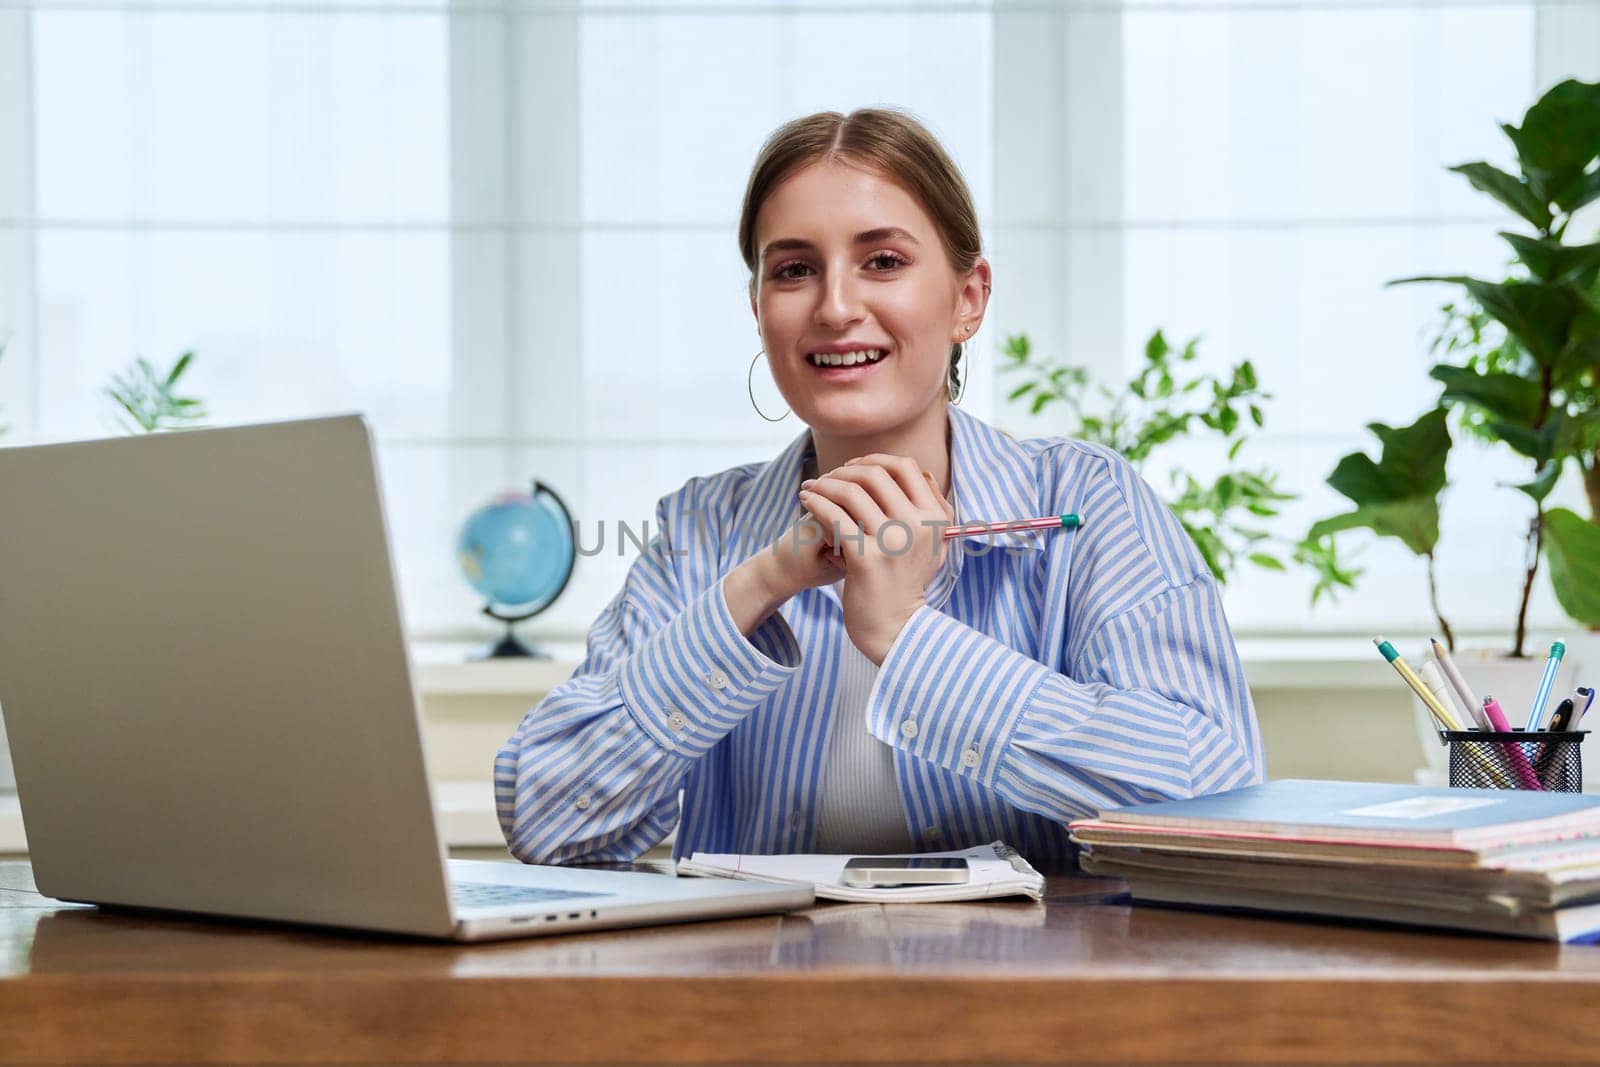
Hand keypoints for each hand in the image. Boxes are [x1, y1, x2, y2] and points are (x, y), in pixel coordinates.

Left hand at [798, 453, 954, 663]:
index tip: (853, 469)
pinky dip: (816, 503)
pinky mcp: (866, 558)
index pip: (904, 468)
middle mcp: (917, 526)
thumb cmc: (907, 584)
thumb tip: (920, 472)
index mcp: (934, 518)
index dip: (875, 461)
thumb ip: (932, 509)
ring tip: (810, 487)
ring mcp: (892, 542)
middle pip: (875, 475)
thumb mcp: (933, 546)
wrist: (895, 629)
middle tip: (825, 478)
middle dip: (844, 471)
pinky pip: (834, 517)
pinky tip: (805, 500)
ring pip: (851, 492)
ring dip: (824, 484)